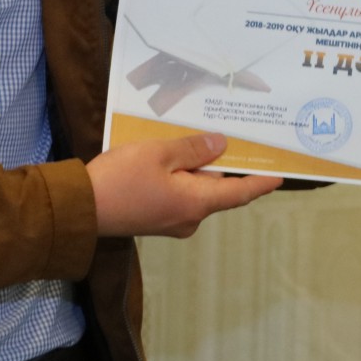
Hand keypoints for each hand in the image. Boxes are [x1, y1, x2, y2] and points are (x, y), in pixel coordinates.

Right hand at [88, 132, 281, 237]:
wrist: (81, 209)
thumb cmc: (121, 178)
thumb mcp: (159, 153)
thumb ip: (193, 149)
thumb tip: (221, 146)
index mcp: (197, 203)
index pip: (239, 193)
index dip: (260, 183)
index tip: (279, 176)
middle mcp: (190, 218)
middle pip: (216, 188)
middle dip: (220, 165)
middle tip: (229, 137)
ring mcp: (172, 222)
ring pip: (195, 191)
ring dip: (195, 169)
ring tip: (192, 140)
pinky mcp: (155, 220)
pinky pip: (178, 196)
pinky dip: (180, 178)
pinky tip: (169, 158)